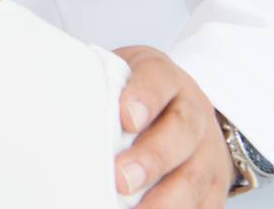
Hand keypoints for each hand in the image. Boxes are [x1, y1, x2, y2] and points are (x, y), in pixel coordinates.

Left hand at [113, 45, 233, 206]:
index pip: (159, 80)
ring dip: (167, 200)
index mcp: (166, 79)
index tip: (126, 119)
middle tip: (121, 179)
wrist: (184, 109)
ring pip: (195, 176)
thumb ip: (98, 92)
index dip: (145, 97)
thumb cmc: (134, 97)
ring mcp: (209, 151)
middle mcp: (194, 112)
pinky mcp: (215, 186)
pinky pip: (206, 205)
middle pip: (181, 132)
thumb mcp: (118, 78)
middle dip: (152, 158)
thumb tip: (57, 117)